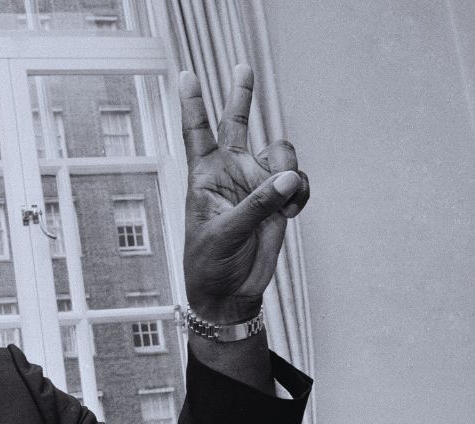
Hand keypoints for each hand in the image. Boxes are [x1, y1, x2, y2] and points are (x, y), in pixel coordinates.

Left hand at [180, 64, 309, 323]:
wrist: (231, 291)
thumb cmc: (211, 263)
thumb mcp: (226, 233)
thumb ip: (258, 204)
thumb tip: (290, 178)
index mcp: (204, 177)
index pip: (197, 134)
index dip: (192, 104)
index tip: (186, 75)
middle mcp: (230, 172)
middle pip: (237, 124)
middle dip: (242, 96)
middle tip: (242, 67)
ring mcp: (255, 183)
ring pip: (281, 153)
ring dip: (289, 172)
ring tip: (284, 203)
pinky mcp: (278, 198)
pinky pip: (299, 180)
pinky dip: (302, 193)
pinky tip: (292, 213)